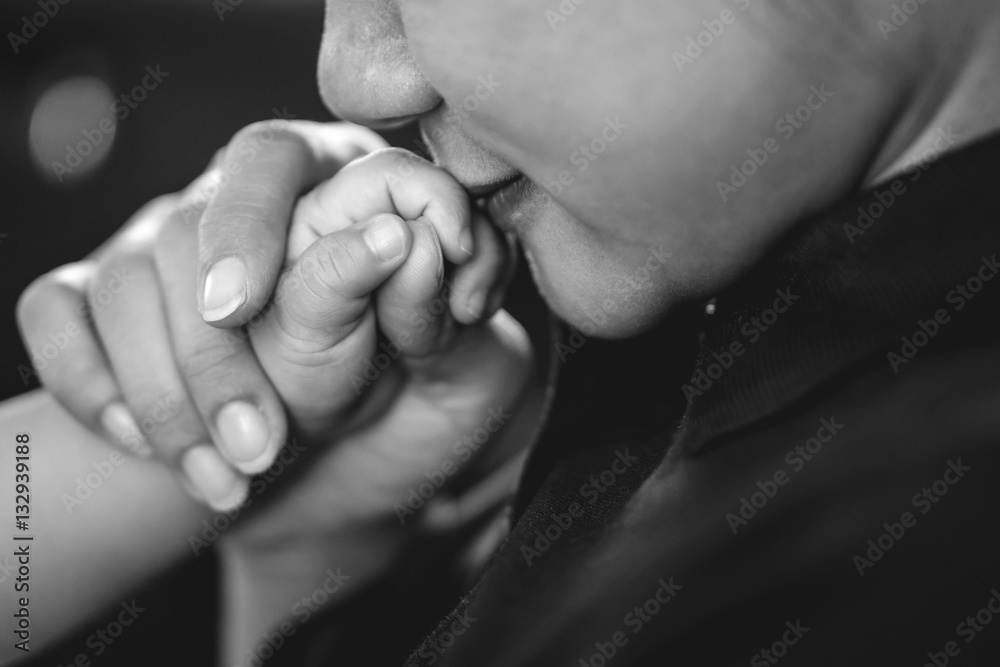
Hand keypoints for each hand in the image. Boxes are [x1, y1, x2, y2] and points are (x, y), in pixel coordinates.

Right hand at [17, 118, 536, 535]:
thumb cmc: (417, 420)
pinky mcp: (108, 310)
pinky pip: (55, 313)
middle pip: (185, 228)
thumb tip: (399, 238)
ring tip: (227, 479)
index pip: (270, 158)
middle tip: (260, 445)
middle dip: (214, 355)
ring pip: (121, 282)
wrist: (349, 488)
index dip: (249, 222)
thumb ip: (443, 308)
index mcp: (339, 190)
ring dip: (165, 395)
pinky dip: (86, 381)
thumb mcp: (467, 373)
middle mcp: (245, 207)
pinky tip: (138, 443)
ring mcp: (168, 253)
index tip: (244, 307)